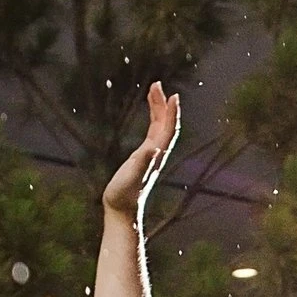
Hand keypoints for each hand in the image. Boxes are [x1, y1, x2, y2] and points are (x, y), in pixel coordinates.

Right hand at [102, 80, 179, 219]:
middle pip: (165, 124)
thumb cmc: (125, 196)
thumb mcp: (132, 177)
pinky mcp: (143, 158)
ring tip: (152, 91)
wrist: (122, 212)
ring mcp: (151, 156)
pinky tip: (149, 114)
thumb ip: (143, 162)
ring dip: (157, 109)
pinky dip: (152, 120)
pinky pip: (151, 133)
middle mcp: (157, 154)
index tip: (174, 96)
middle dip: (163, 104)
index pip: (168, 130)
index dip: (172, 113)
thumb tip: (154, 148)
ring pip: (159, 127)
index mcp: (156, 156)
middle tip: (156, 84)